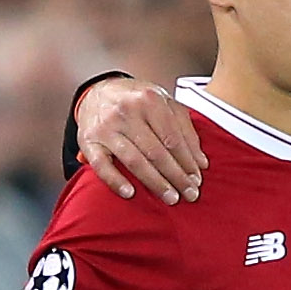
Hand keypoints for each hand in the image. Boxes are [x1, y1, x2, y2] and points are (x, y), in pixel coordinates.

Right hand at [78, 78, 207, 202]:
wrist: (97, 92)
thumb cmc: (136, 100)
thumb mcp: (165, 103)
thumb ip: (185, 129)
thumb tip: (201, 162)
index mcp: (149, 100)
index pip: (173, 138)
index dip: (187, 162)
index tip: (197, 179)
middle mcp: (127, 112)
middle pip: (156, 152)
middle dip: (176, 176)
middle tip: (190, 194)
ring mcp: (106, 127)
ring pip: (134, 161)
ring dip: (155, 182)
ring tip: (171, 198)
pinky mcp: (88, 141)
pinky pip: (101, 166)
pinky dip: (116, 181)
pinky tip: (130, 194)